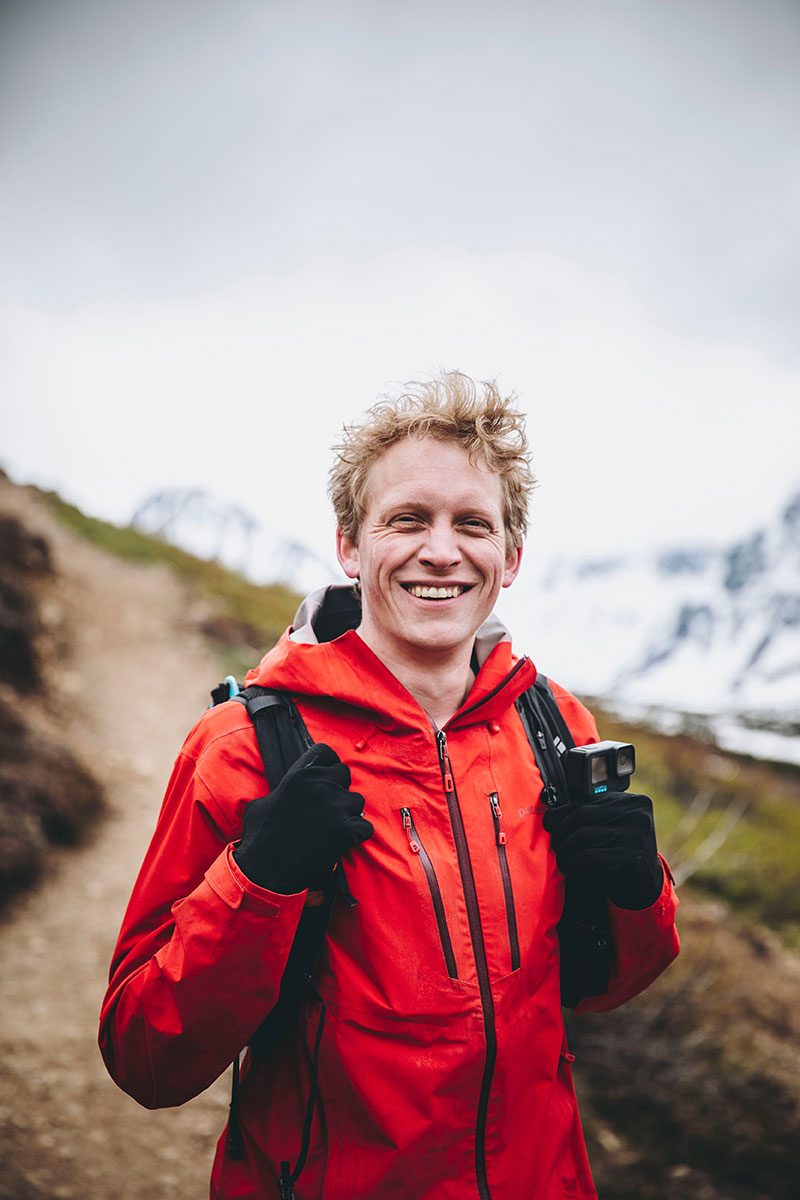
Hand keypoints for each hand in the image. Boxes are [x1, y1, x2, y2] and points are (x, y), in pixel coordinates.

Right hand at [233, 743, 372, 893]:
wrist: (266, 871)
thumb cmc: (259, 840)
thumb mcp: (259, 805)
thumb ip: (277, 793)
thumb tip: (280, 795)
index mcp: (299, 776)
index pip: (326, 753)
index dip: (329, 765)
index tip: (328, 778)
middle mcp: (320, 785)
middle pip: (345, 775)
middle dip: (340, 789)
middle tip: (330, 808)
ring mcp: (335, 806)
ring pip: (357, 802)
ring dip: (349, 814)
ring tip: (334, 830)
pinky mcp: (346, 829)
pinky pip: (365, 827)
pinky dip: (357, 835)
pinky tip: (343, 843)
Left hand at [543, 791, 662, 909]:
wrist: (646, 886)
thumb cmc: (623, 854)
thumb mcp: (611, 829)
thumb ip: (593, 816)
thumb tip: (552, 814)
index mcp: (632, 801)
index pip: (589, 800)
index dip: (563, 812)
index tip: (549, 823)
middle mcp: (637, 813)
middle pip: (583, 814)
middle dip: (562, 831)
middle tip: (555, 845)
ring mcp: (637, 834)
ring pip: (584, 834)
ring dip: (566, 850)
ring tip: (562, 859)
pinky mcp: (633, 856)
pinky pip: (591, 856)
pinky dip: (575, 863)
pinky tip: (572, 868)